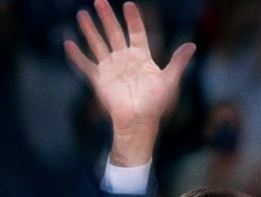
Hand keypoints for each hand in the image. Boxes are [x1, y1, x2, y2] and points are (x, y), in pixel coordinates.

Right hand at [65, 0, 195, 165]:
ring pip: (98, 43)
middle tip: (99, 0)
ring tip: (82, 13)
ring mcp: (110, 68)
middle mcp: (124, 59)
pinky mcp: (99, 79)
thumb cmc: (155, 104)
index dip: (133, 19)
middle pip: (114, 33)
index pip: (136, 32)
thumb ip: (178, 62)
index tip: (128, 4)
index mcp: (141, 57)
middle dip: (107, 17)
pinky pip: (85, 65)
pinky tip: (68, 43)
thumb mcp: (169, 80)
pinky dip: (76, 55)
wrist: (138, 121)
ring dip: (90, 29)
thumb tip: (192, 45)